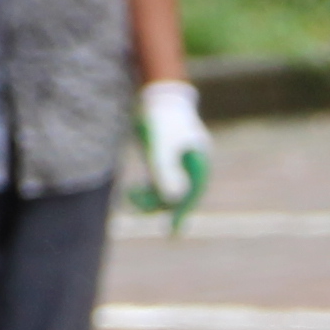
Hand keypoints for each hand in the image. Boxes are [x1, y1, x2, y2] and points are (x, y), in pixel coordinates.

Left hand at [134, 79, 211, 224]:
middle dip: (157, 202)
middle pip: (178, 195)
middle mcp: (191, 165)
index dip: (181, 215)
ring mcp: (179, 163)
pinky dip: (148, 191)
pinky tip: (135, 192)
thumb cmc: (163, 118)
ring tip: (132, 194)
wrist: (159, 93)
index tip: (173, 235)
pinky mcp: (165, 160)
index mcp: (198, 162)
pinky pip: (159, 183)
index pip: (191, 194)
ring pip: (167, 191)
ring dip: (150, 198)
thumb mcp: (161, 146)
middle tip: (135, 199)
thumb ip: (166, 172)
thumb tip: (172, 201)